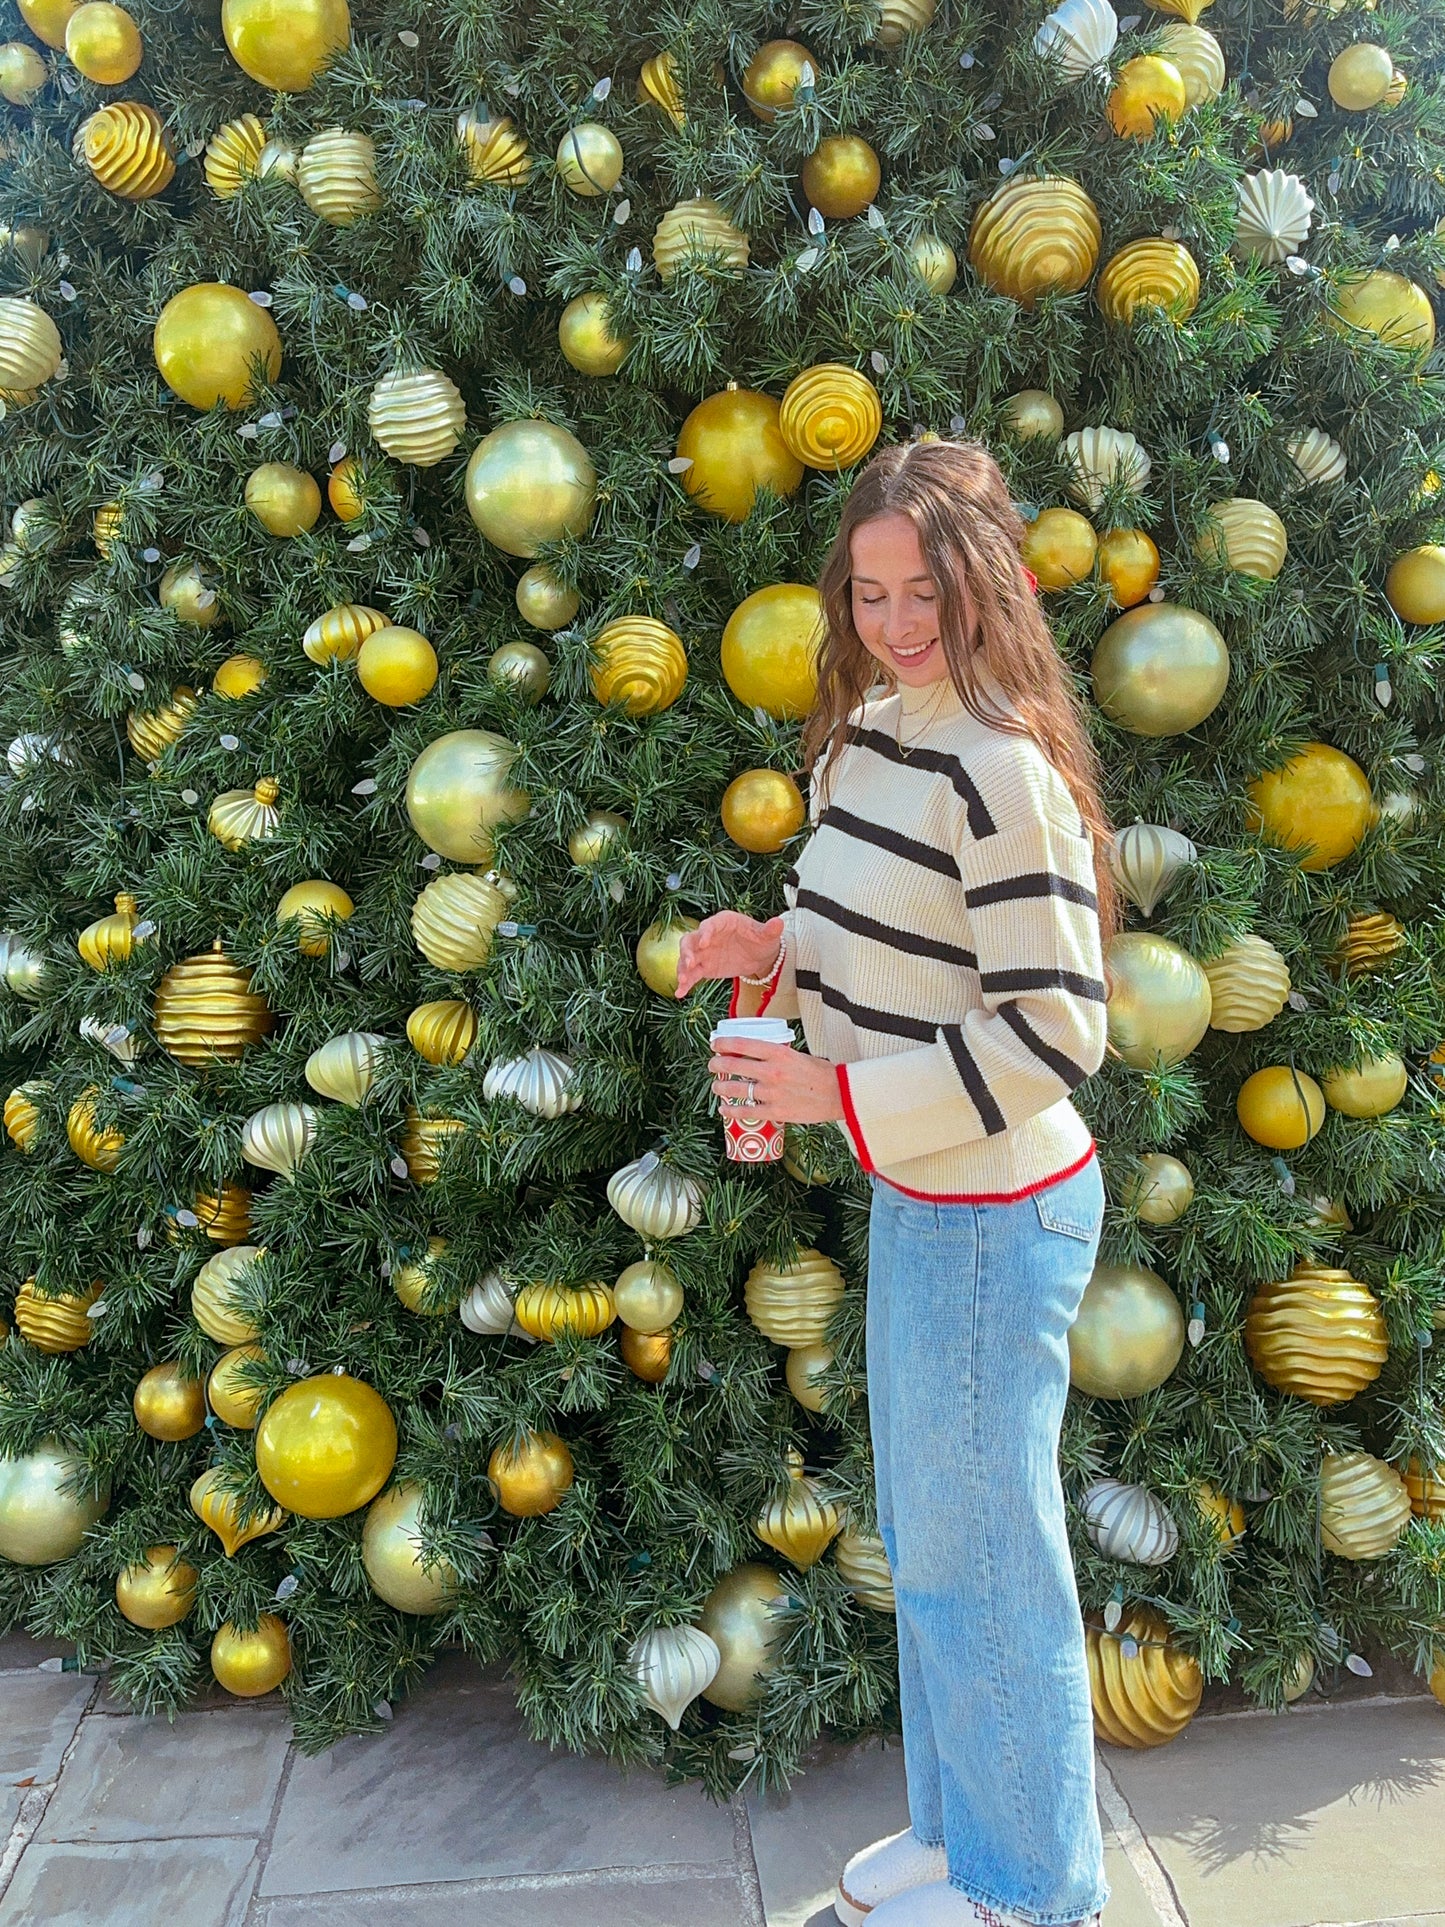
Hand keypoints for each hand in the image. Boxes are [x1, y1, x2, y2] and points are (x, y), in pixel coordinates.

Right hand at [675, 912, 783, 998]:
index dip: (705, 932)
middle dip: (687, 951)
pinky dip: (685, 983)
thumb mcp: (767, 935)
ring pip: (687, 958)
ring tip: (682, 981)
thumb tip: (778, 923)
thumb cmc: (761, 939)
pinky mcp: (705, 967)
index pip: (709, 925)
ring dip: (682, 968)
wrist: (760, 956)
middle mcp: (708, 936)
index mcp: (722, 922)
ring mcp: (704, 952)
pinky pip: (692, 974)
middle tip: (689, 963)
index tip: (704, 942)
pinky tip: (680, 993)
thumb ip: (770, 930)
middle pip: (690, 940)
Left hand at [709, 1038, 843, 1124]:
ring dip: (720, 1087)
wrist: (841, 1095)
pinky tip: (724, 1109)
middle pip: (733, 1065)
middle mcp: (772, 1071)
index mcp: (779, 1052)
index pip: (742, 1044)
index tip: (715, 1044)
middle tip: (712, 1065)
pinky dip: (731, 1110)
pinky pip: (746, 1111)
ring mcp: (772, 1093)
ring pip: (735, 1089)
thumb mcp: (799, 1055)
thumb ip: (778, 1055)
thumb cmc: (822, 1073)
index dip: (723, 1043)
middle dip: (716, 1064)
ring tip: (716, 1087)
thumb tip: (757, 1055)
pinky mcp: (776, 1112)